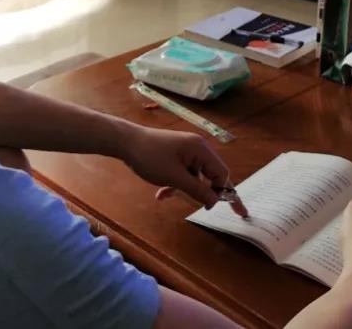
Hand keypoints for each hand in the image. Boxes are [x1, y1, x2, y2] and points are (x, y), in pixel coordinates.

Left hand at [122, 126, 247, 217]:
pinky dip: (176, 183)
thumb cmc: (150, 157)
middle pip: (211, 174)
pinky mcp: (176, 154)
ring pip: (195, 176)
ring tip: (166, 195)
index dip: (223, 192)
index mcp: (201, 149)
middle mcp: (198, 148)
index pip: (222, 173)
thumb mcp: (175, 177)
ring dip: (185, 188)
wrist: (126, 142)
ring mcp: (186, 150)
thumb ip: (197, 190)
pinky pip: (184, 172)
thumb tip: (215, 201)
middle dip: (205, 191)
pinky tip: (162, 194)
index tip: (225, 209)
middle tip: (206, 209)